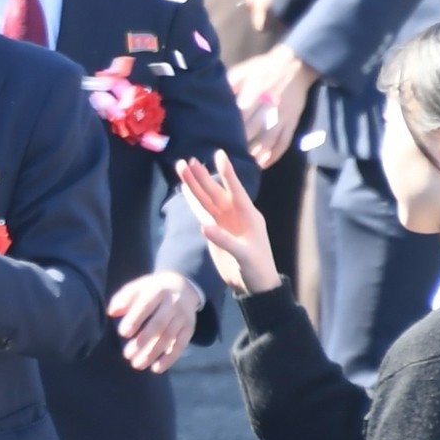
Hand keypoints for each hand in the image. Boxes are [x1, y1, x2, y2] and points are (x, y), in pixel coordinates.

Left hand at [109, 271, 201, 372]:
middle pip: (159, 324)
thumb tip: (111, 312)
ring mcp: (183, 316)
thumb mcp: (138, 287)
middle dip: (143, 341)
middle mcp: (173, 303)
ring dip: (153, 353)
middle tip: (127, 355)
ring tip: (137, 364)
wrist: (183, 286)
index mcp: (158, 290)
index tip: (122, 333)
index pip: (146, 305)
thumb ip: (123, 298)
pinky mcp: (189, 328)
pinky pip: (180, 345)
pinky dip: (169, 358)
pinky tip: (156, 368)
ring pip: (169, 337)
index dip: (135, 319)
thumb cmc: (152, 290)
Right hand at [176, 148, 281, 293]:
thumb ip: (225, 240)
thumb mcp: (245, 255)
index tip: (219, 154)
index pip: (236, 190)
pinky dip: (193, 201)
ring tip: (182, 168)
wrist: (254, 285)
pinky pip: (201, 212)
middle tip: (188, 160)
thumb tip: (203, 226)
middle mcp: (234, 214)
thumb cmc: (257, 268)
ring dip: (194, 185)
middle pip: (215, 192)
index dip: (227, 173)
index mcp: (248, 215)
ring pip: (206, 199)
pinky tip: (185, 189)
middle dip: (202, 177)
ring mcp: (223, 222)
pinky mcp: (214, 231)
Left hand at [228, 45, 312, 166]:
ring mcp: (283, 116)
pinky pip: (284, 141)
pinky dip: (275, 155)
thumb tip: (213, 97)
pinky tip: (264, 163)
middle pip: (253, 129)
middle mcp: (270, 106)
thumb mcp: (244, 70)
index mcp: (256, 91)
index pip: (240, 114)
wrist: (296, 64)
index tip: (216, 139)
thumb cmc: (264, 68)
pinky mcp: (292, 121)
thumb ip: (230, 84)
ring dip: (256, 153)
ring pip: (269, 139)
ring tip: (242, 165)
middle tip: (225, 157)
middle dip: (240, 143)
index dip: (229, 127)